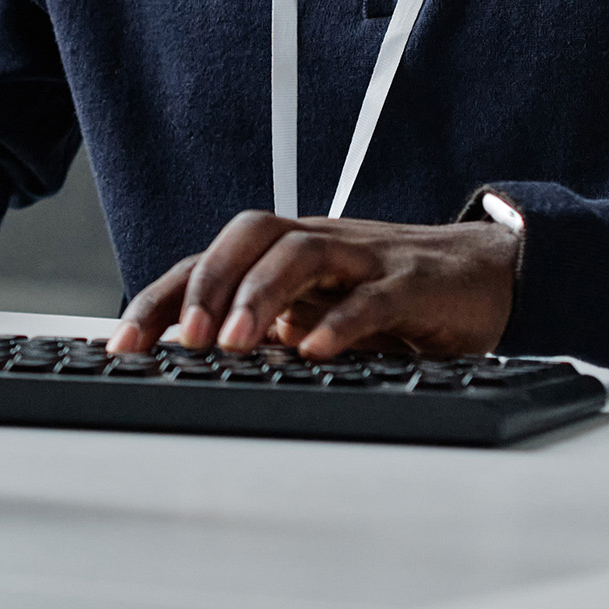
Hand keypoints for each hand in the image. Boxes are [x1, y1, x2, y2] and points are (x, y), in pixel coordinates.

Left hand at [106, 210, 518, 358]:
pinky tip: (317, 352)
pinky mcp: (414, 283)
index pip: (209, 263)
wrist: (488, 271)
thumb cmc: (390, 294)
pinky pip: (373, 296)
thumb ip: (266, 333)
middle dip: (206, 286)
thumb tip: (191, 370)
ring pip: (302, 254)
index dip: (160, 299)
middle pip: (248, 237)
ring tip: (236, 344)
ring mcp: (365, 258)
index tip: (121, 348)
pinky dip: (342, 322)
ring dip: (261, 296)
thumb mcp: (318, 314)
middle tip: (181, 341)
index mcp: (286, 255)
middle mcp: (319, 245)